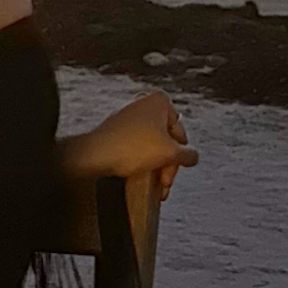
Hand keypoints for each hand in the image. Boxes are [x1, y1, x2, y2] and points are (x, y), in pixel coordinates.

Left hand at [74, 91, 199, 204]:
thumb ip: (189, 155)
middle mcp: (144, 105)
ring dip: (156, 168)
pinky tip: (141, 178)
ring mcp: (129, 118)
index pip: (180, 133)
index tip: (174, 166)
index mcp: (160, 102)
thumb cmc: (130, 148)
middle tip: (165, 181)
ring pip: (152, 147)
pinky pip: (136, 149)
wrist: (94, 156)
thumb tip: (192, 157)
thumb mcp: (171, 153)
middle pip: (166, 141)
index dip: (179, 154)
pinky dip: (141, 163)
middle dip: (167, 164)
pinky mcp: (116, 133)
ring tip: (154, 186)